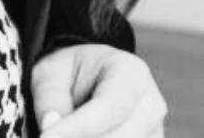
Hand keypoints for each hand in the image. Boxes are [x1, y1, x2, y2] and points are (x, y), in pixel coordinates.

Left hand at [32, 43, 166, 136]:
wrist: (87, 78)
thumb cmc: (68, 72)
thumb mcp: (50, 72)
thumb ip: (50, 98)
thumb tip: (51, 128)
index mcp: (131, 72)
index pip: (109, 106)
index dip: (77, 127)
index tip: (47, 136)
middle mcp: (151, 104)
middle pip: (122, 136)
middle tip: (48, 137)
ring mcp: (155, 132)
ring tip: (60, 133)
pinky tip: (77, 136)